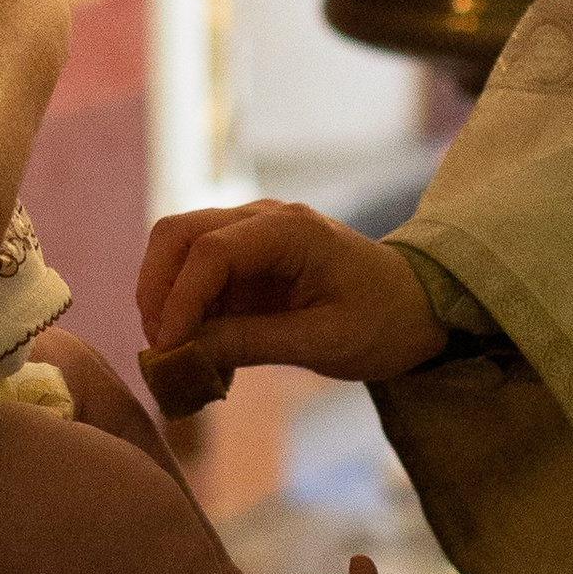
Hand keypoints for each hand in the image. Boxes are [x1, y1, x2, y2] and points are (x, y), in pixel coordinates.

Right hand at [137, 200, 447, 387]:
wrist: (416, 305)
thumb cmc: (383, 321)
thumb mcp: (325, 342)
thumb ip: (253, 343)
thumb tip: (184, 353)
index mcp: (290, 230)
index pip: (210, 251)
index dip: (179, 300)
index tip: (167, 348)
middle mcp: (262, 218)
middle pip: (178, 234)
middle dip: (156, 290)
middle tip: (159, 348)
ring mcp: (250, 233)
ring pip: (177, 249)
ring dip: (164, 299)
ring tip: (174, 355)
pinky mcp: (244, 258)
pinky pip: (195, 274)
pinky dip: (184, 310)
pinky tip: (198, 353)